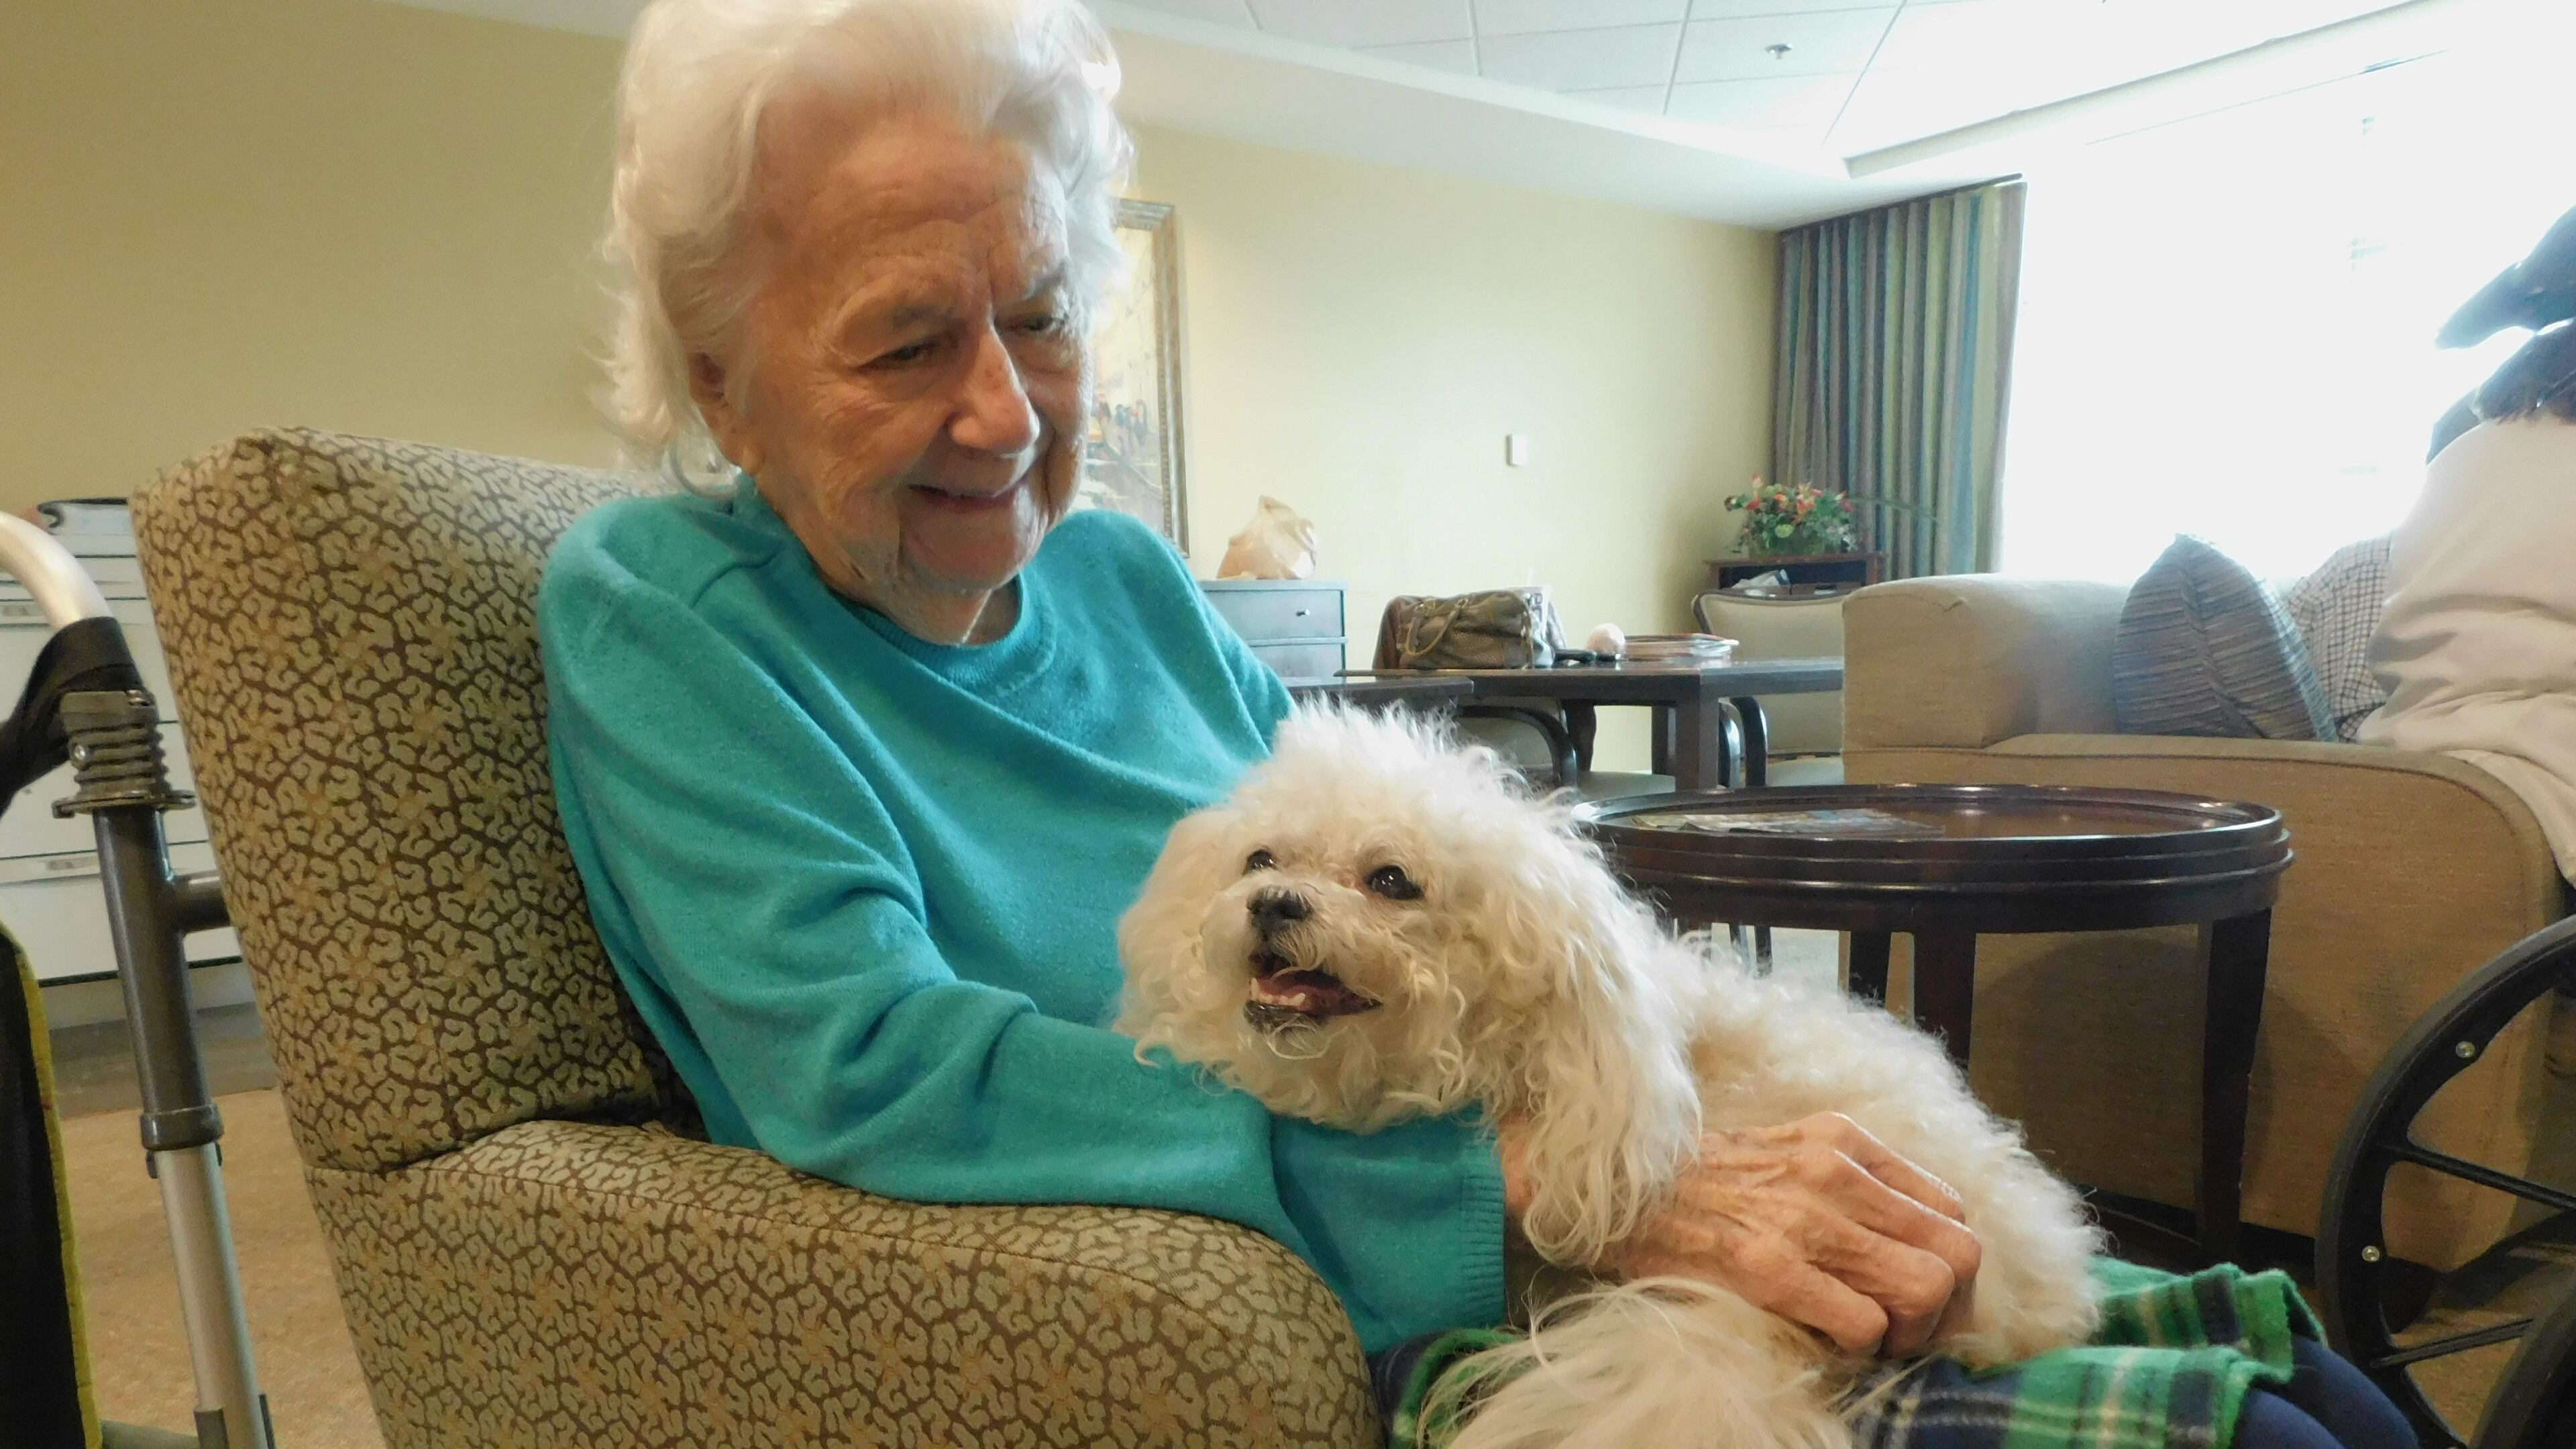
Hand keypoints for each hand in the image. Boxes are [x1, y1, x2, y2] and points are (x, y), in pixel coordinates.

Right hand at [1503, 1112, 1981, 1357]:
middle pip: (1958, 1252)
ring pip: (1926, 1287)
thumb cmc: (1698, 1186)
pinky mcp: (1766, 1265)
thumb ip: (1848, 1182)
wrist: (1609, 1191)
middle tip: (1904, 1329)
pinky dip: (1860, 1346)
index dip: (1948, 1265)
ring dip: (1909, 1330)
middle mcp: (1833, 1171)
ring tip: (1869, 1337)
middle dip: (1946, 1307)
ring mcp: (1802, 1218)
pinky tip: (1828, 1341)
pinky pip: (1864, 1323)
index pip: (1951, 1211)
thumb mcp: (1783, 1154)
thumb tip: (1914, 1242)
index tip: (1916, 1295)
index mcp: (1841, 1141)